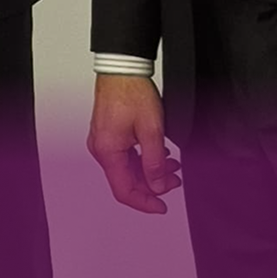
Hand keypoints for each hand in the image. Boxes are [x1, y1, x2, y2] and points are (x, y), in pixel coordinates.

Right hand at [86, 74, 180, 213]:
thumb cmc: (132, 92)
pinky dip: (143, 160)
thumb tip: (158, 187)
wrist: (122, 70)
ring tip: (172, 165)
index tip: (162, 207)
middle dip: (153, 184)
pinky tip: (159, 154)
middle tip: (175, 180)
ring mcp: (102, 142)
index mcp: (108, 151)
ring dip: (150, 171)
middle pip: (126, 180)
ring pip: (127, 169)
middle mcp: (101, 149)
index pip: (124, 190)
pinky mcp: (107, 135)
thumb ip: (155, 163)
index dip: (145, 203)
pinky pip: (124, 157)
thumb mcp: (152, 130)